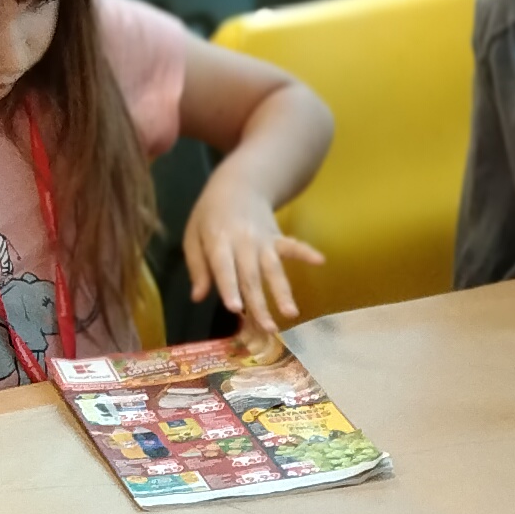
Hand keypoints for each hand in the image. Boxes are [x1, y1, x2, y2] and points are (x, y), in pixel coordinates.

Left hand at [185, 169, 324, 334]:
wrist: (238, 185)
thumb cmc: (210, 215)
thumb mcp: (193, 235)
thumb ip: (197, 266)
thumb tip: (198, 297)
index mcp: (218, 241)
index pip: (224, 268)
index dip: (229, 288)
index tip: (235, 309)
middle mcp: (243, 242)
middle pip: (251, 276)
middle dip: (260, 303)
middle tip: (267, 328)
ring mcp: (263, 240)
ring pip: (273, 269)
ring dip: (283, 291)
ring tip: (291, 313)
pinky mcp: (277, 238)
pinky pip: (292, 246)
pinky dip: (306, 252)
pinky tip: (320, 261)